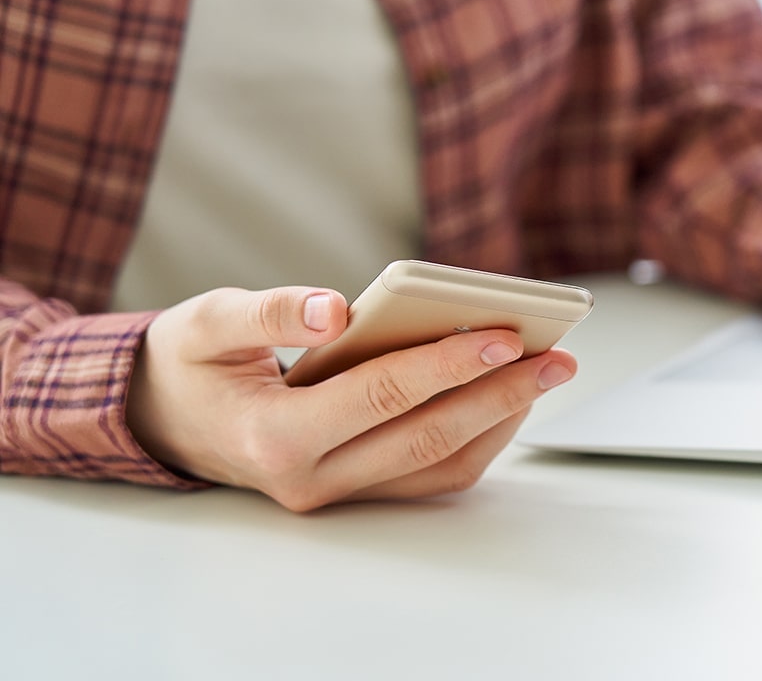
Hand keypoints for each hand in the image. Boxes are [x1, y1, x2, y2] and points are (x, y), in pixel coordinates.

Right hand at [125, 286, 575, 510]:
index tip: (505, 333)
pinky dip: (477, 438)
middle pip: (426, 438)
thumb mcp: (207, 322)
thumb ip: (269, 312)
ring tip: (546, 372)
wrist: (165, 420)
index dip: (446, 365)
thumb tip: (336, 307)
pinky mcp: (355, 489)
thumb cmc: (191, 364)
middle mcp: (310, 478)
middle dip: (499, 396)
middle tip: (557, 357)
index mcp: (274, 436)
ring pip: (438, 466)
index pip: (379, 397)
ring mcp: (336, 492)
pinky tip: (507, 395)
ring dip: (499, 421)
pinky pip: (430, 474)